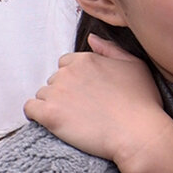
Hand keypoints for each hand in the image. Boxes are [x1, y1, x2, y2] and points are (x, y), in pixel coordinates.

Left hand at [25, 34, 172, 172]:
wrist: (137, 134)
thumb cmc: (142, 102)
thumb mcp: (135, 65)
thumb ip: (110, 49)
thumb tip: (91, 38)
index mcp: (86, 59)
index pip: (66, 63)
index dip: (76, 79)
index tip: (87, 94)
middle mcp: (68, 72)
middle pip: (54, 80)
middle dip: (65, 93)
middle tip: (84, 109)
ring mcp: (57, 93)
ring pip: (43, 95)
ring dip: (53, 105)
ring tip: (74, 120)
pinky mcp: (49, 114)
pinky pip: (30, 109)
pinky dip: (38, 115)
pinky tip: (54, 123)